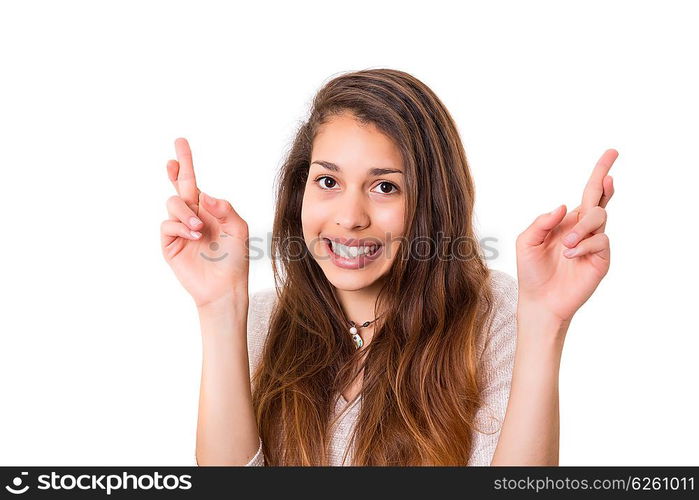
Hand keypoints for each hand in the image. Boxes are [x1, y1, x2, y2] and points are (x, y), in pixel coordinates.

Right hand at [160, 138, 249, 307]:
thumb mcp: (239, 229)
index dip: (186, 164)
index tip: (180, 144)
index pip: (194, 183)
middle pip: (178, 186)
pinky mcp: (169, 244)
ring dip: (185, 212)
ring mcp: (179, 229)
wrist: (225, 287)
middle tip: (171, 159)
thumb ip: (225, 208)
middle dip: (175, 169)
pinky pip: (167, 225)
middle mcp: (191, 216)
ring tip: (199, 228)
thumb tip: (203, 195)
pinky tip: (194, 235)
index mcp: (207, 210)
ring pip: (172, 204)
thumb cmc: (235, 259)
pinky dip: (181, 227)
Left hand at [515, 149, 617, 324]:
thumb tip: (564, 205)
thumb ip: (542, 222)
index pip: (587, 194)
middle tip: (611, 165)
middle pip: (599, 198)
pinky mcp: (601, 259)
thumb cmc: (532, 271)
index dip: (599, 174)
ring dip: (581, 228)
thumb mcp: (527, 242)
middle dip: (604, 178)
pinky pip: (600, 241)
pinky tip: (570, 254)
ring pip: (598, 218)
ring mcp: (594, 243)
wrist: (539, 300)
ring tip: (565, 245)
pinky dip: (584, 245)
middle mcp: (583, 229)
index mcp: (567, 221)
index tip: (612, 154)